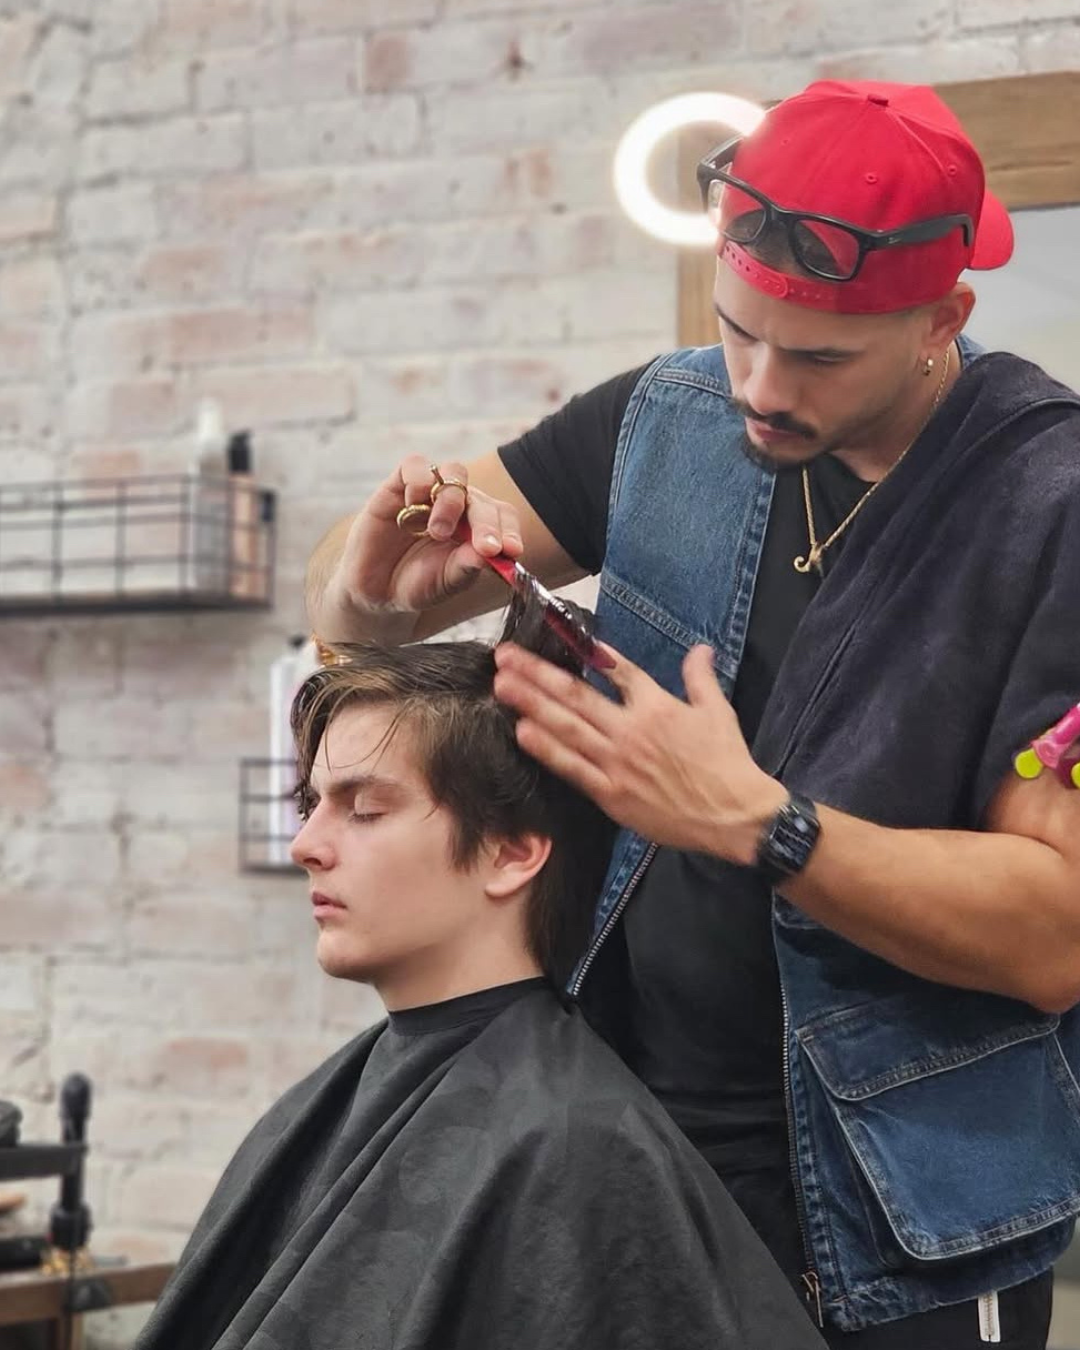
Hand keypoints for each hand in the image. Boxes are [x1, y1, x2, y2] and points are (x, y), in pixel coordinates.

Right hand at [327, 455, 523, 623]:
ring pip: (454, 473)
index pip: (503, 516)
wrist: (375, 590)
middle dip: (486, 523)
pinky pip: (414, 465)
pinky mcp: (398, 485)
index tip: (512, 551)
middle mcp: (458, 506)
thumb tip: (488, 555)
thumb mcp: (445, 583)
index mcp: (478, 528)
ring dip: (452, 500)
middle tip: (484, 548)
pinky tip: (413, 505)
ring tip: (438, 532)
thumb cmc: (416, 585)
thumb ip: (465, 568)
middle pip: (481, 498)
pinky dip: (419, 481)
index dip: (510, 530)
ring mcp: (429, 493)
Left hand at [492, 641, 786, 863]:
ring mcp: (617, 762)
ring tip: (502, 685)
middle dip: (536, 674)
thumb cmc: (727, 763)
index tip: (557, 636)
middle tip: (505, 657)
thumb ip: (701, 677)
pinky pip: (572, 767)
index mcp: (657, 706)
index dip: (586, 653)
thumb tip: (701, 648)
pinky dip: (546, 749)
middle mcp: (630, 730)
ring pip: (566, 727)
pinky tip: (522, 732)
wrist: (734, 816)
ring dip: (531, 704)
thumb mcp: (719, 711)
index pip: (617, 671)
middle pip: (575, 696)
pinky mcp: (611, 793)